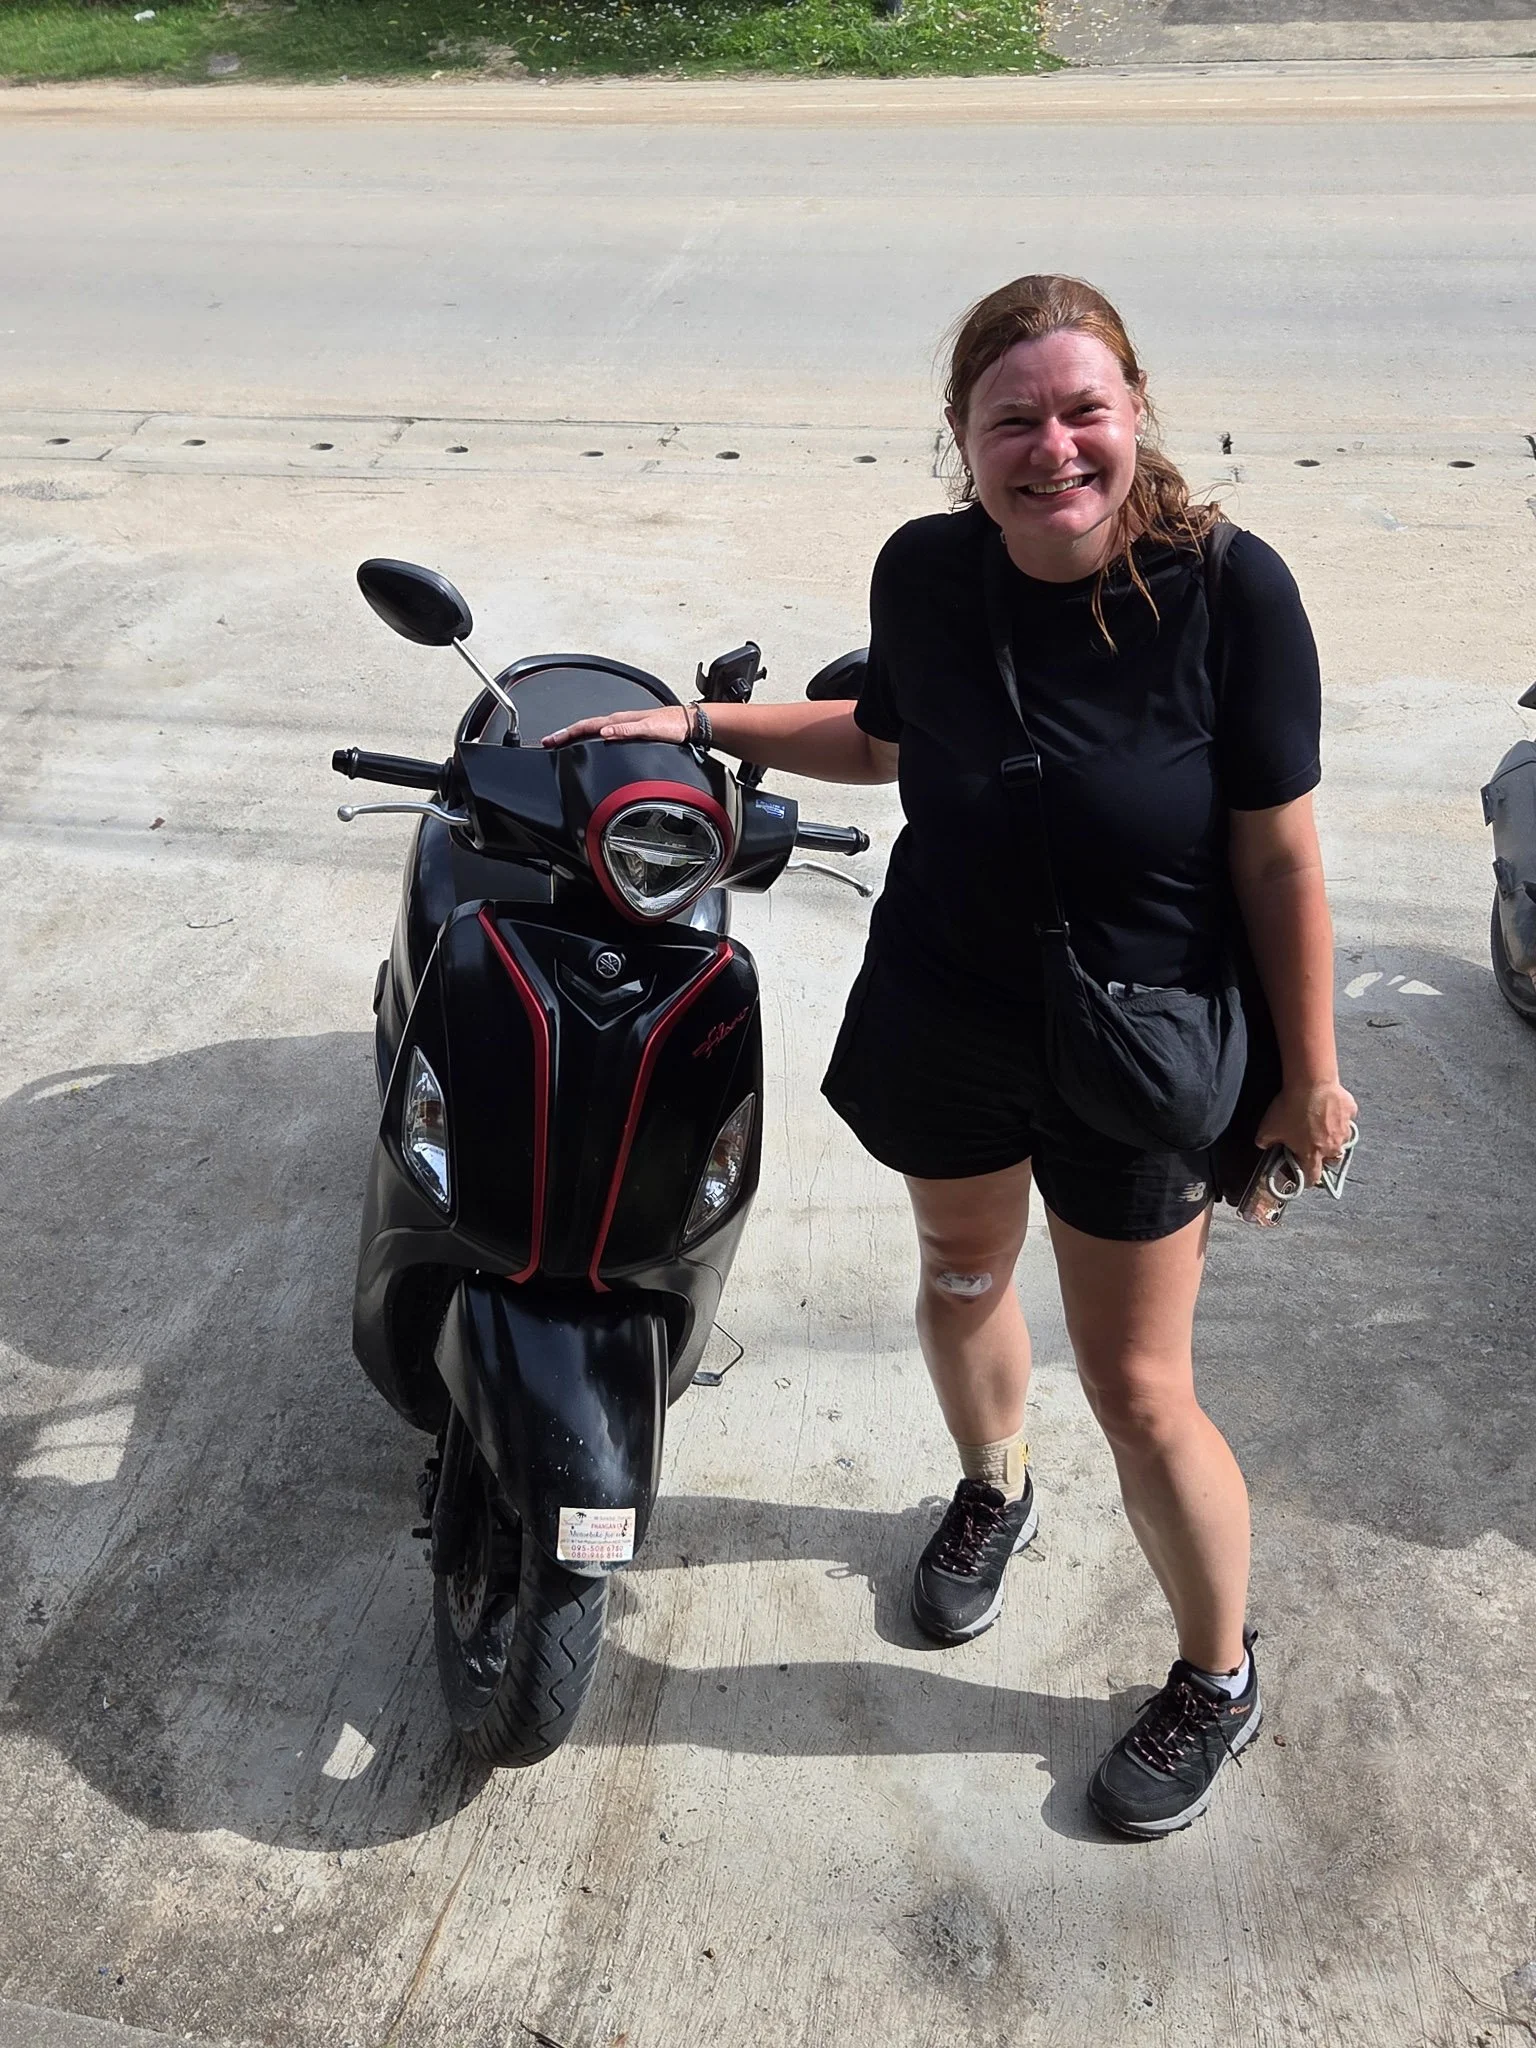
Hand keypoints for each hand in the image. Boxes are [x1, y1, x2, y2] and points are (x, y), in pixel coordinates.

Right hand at [542, 707, 691, 748]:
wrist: (688, 723)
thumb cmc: (672, 726)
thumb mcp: (650, 729)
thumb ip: (627, 730)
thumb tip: (605, 732)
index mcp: (620, 720)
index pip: (587, 726)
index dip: (567, 733)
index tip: (552, 740)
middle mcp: (619, 721)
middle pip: (585, 727)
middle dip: (564, 735)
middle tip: (548, 742)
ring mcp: (623, 725)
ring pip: (592, 730)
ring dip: (575, 736)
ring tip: (561, 742)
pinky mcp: (629, 731)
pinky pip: (602, 733)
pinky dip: (589, 738)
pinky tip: (588, 743)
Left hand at [1255, 1079, 1357, 1186]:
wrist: (1311, 1082)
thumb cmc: (1291, 1108)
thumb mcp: (1268, 1128)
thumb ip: (1265, 1142)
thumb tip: (1263, 1145)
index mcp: (1312, 1154)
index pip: (1313, 1177)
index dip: (1307, 1178)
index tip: (1304, 1174)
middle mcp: (1332, 1146)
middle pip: (1332, 1160)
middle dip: (1323, 1157)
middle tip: (1313, 1146)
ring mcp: (1344, 1130)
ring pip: (1341, 1140)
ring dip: (1333, 1137)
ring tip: (1322, 1125)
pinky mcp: (1350, 1112)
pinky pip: (1347, 1118)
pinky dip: (1340, 1116)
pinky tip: (1330, 1107)